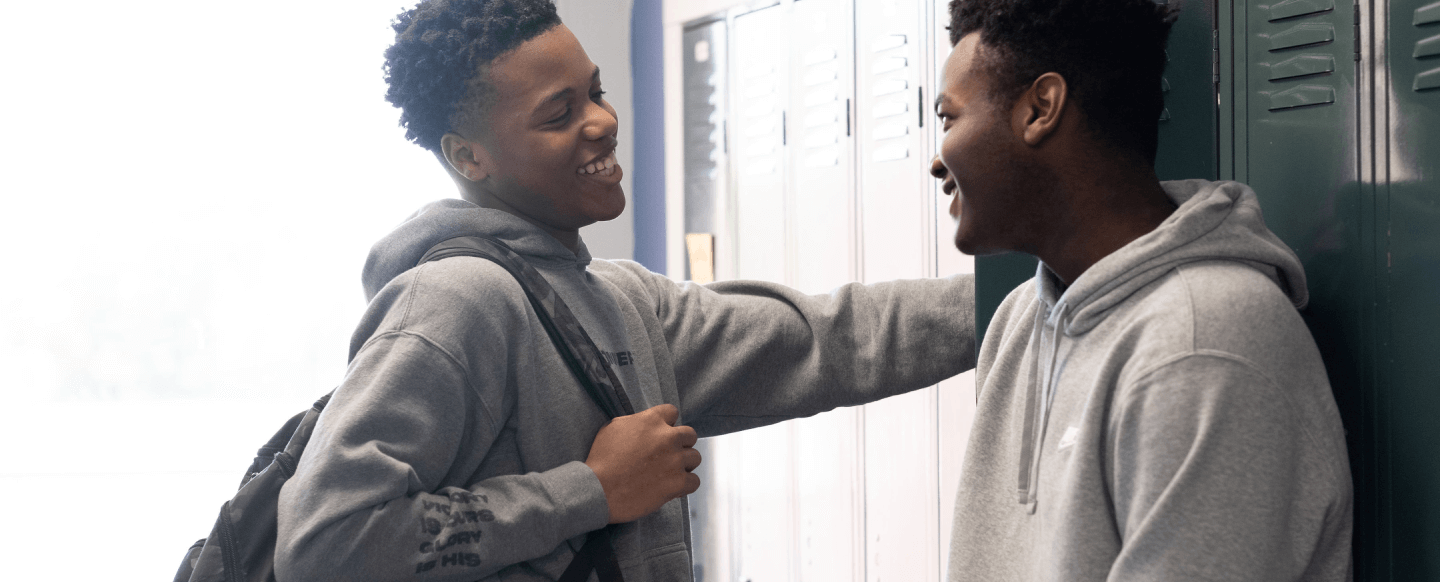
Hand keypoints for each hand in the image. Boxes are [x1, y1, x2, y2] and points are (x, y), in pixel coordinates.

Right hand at [584, 404, 701, 523]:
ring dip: (684, 464)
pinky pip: (694, 481)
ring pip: (695, 457)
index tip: (661, 434)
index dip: (667, 424)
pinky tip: (673, 487)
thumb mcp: (613, 428)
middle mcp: (668, 437)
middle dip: (681, 444)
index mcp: (651, 420)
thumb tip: (645, 424)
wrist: (598, 490)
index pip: (672, 412)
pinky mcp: (677, 483)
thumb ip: (635, 422)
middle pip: (690, 435)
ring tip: (669, 473)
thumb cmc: (601, 460)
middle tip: (667, 455)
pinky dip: (686, 485)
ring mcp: (675, 460)